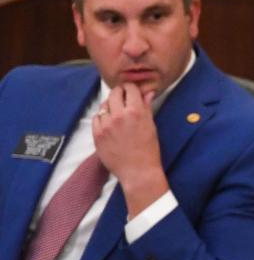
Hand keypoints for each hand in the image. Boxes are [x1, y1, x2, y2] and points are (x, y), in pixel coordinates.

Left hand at [93, 83, 168, 216]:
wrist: (138, 171)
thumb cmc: (149, 150)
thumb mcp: (151, 126)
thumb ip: (147, 107)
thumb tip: (148, 92)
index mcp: (136, 112)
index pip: (130, 89)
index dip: (131, 88)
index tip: (131, 90)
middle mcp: (119, 115)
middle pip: (114, 93)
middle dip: (119, 93)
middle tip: (123, 98)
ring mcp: (106, 125)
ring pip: (104, 105)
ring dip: (110, 106)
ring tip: (116, 113)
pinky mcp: (97, 134)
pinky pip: (96, 118)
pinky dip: (102, 118)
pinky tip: (109, 124)